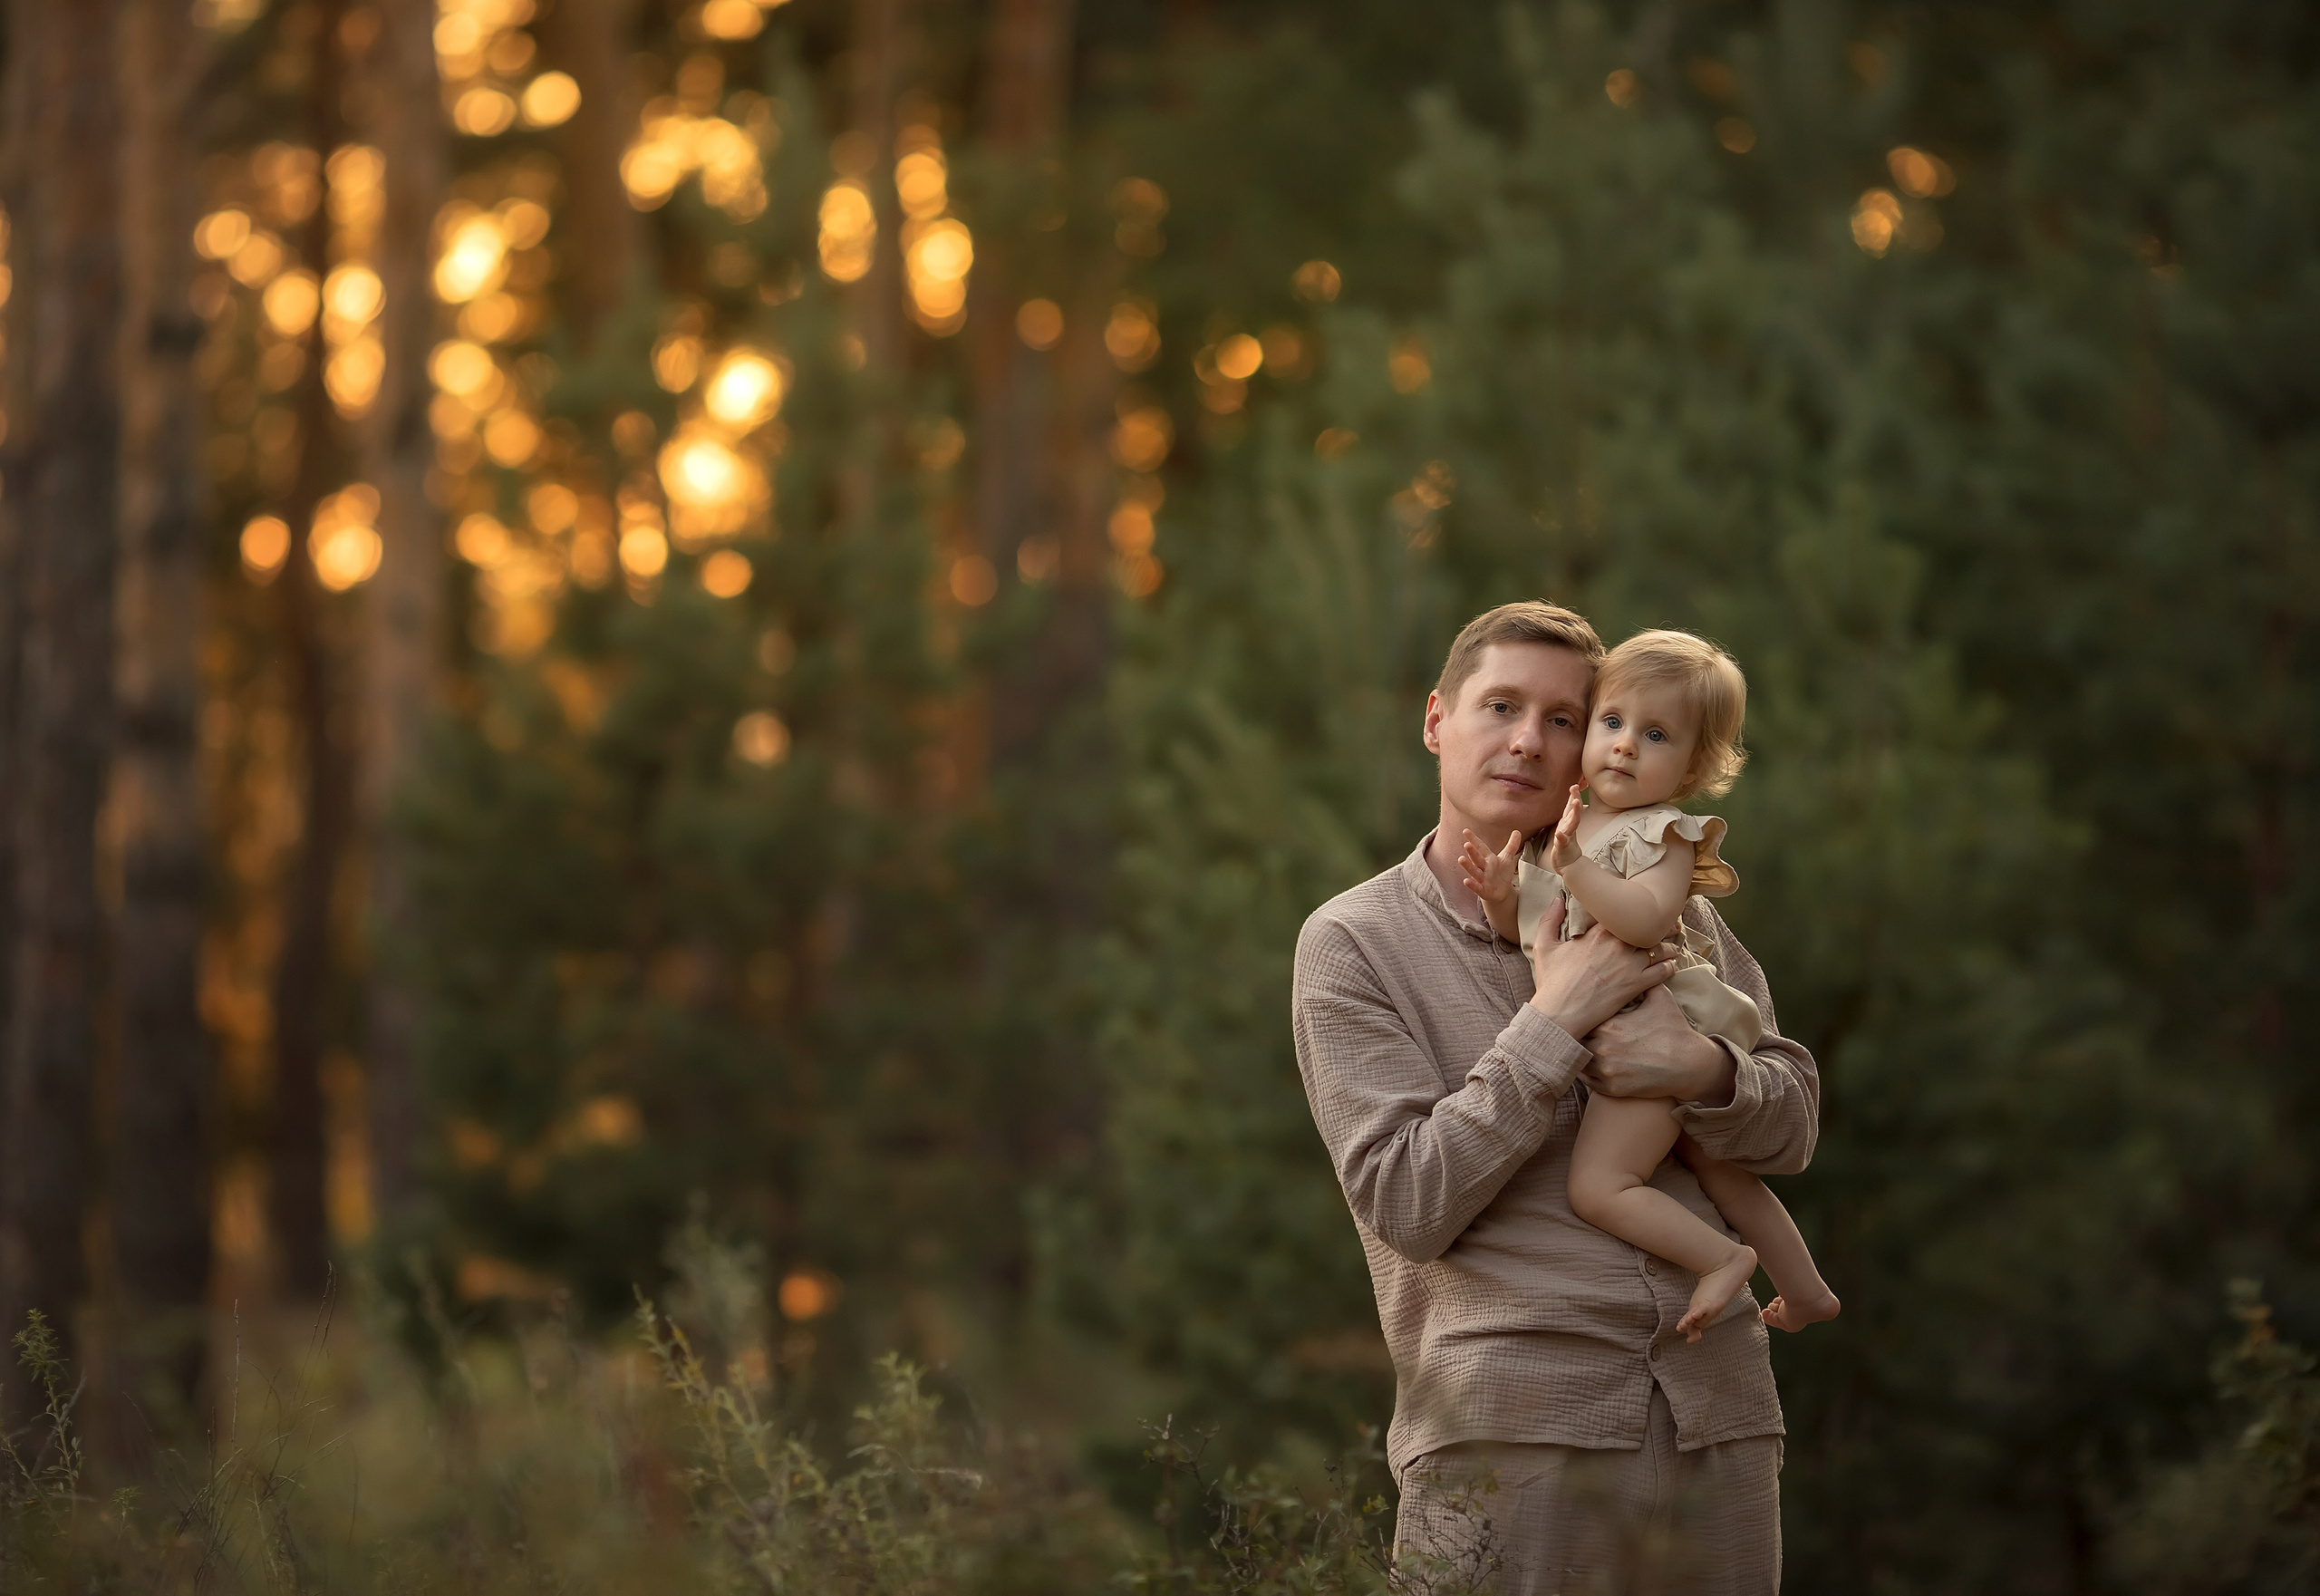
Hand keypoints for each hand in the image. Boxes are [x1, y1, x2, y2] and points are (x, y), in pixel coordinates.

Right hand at [1457, 828, 1522, 908]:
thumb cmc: (1501, 873)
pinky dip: (1471, 884)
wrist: (1502, 892)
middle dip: (1472, 852)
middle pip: (1477, 858)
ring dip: (1468, 866)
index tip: (1466, 831)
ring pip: (1474, 871)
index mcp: (1489, 859)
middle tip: (1466, 844)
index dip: (1474, 839)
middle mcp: (1483, 867)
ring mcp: (1482, 879)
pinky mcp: (1482, 890)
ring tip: (1461, 859)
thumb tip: (1517, 831)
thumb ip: (1512, 845)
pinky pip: (1476, 887)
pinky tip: (1465, 881)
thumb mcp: (1507, 858)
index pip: (1481, 847)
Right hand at [1526, 918, 1676, 1039]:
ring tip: (1675, 945)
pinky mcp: (1636, 984)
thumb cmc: (1552, 981)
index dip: (1636, 913)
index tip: (1644, 911)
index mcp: (1598, 932)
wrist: (1560, 1012)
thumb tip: (1558, 899)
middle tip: (1672, 924)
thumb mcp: (1544, 946)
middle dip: (1662, 926)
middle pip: (1648, 929)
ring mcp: (1630, 964)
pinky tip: (1672, 965)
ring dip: (1670, 946)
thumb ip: (1550, 919)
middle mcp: (1618, 944)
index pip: (1624, 915)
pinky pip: (1663, 971)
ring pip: (1660, 948)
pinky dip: (1670, 966)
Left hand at [1545, 784, 1584, 874]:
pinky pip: (1562, 842)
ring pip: (1571, 825)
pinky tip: (1559, 833)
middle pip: (1574, 813)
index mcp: (1569, 822)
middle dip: (1575, 802)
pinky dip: (1561, 837)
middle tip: (1576, 791)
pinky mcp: (1562, 847)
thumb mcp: (1567, 826)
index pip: (1572, 808)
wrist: (1568, 862)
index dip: (1574, 796)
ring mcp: (1566, 837)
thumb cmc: (1566, 843)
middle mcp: (1569, 828)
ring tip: (1575, 804)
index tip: (1575, 785)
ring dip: (1573, 815)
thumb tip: (1572, 799)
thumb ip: (1569, 813)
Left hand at [1583, 985, 1736, 1105]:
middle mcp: (1602, 1048)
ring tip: (1578, 1047)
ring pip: (1578, 1061)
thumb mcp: (1660, 998)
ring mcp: (1605, 1071)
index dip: (1580, 1016)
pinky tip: (1588, 1063)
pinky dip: (1586, 1072)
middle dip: (1576, 1035)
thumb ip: (1643, 979)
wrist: (1690, 1065)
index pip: (1581, 1018)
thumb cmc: (1674, 1029)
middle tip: (1575, 1030)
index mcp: (1608, 1025)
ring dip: (1578, 1054)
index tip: (1580, 1012)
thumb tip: (1636, 961)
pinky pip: (1587, 1081)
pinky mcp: (1611, 1089)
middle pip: (1575, 1040)